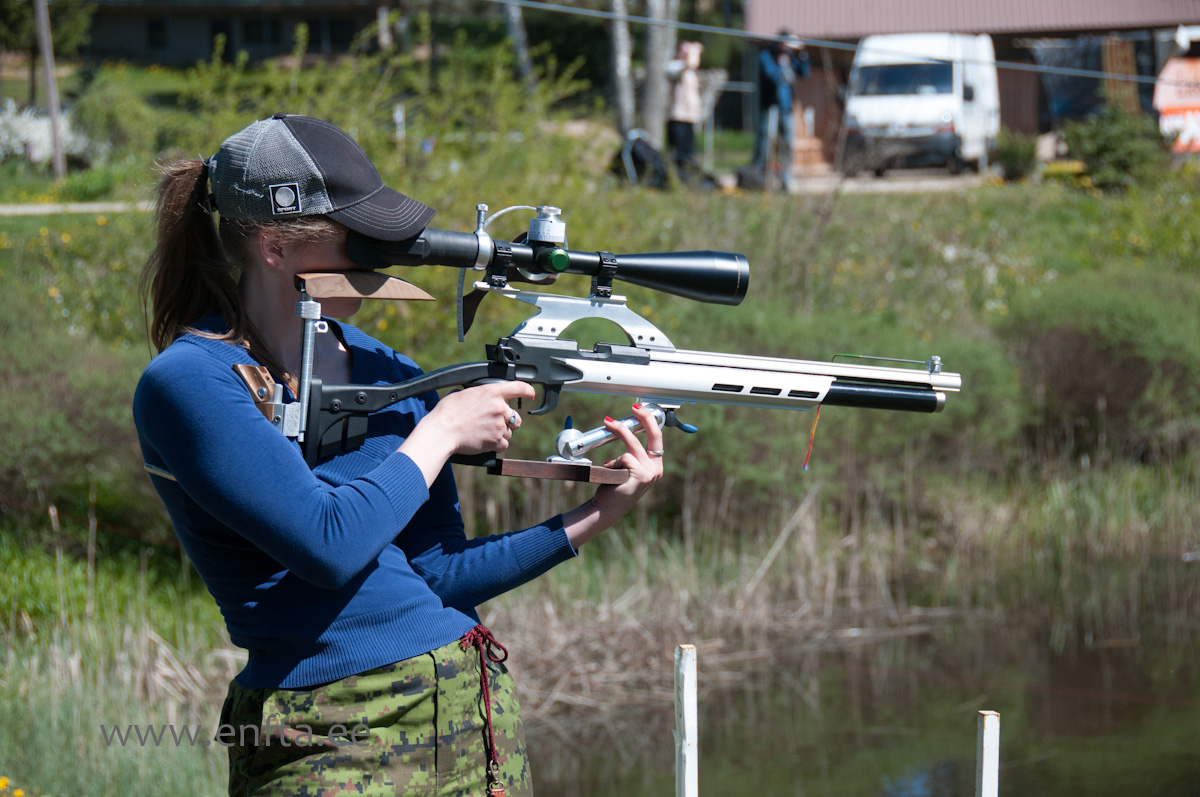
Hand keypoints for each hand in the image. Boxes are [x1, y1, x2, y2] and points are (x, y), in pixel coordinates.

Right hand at [400, 381, 535, 485]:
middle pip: (515, 416)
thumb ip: (479, 394)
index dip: (528, 390)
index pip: (519, 387)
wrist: (442, 432)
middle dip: (507, 420)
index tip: (531, 394)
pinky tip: (485, 441)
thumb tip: (480, 397)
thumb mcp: (462, 393)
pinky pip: (504, 444)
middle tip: (492, 422)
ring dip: (501, 433)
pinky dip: (497, 444)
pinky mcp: (496, 441)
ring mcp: (499, 426)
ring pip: (510, 431)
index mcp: (492, 392)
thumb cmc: (447, 413)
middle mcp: (499, 408)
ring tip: (484, 432)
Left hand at [593, 403, 664, 522]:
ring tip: (607, 424)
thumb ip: (631, 454)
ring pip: (633, 444)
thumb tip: (622, 429)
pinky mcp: (641, 476)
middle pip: (655, 435)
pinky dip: (614, 462)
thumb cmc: (614, 486)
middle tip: (634, 406)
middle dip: (645, 417)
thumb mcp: (626, 467)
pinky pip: (625, 457)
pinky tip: (611, 473)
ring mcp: (650, 473)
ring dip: (619, 431)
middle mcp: (656, 469)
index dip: (649, 421)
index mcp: (655, 465)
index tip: (639, 409)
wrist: (607, 507)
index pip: (657, 438)